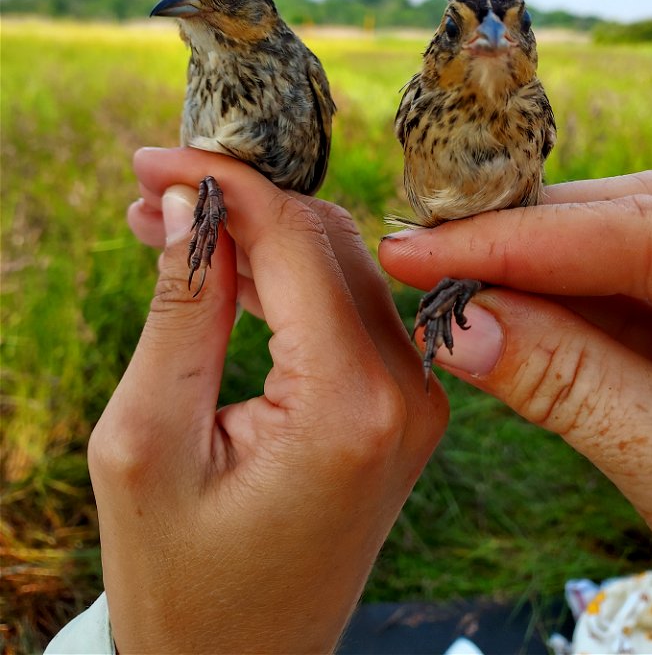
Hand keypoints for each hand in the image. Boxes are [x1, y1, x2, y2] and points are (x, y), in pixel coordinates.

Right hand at [89, 147, 447, 654]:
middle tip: (153, 189)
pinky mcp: (403, 404)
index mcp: (351, 405)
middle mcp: (409, 391)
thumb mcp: (149, 439)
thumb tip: (187, 201)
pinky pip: (349, 308)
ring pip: (342, 265)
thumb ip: (180, 308)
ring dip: (261, 236)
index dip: (224, 186)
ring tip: (171, 223)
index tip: (155, 160)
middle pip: (329, 241)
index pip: (297, 241)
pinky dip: (288, 279)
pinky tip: (226, 268)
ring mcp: (418, 398)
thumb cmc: (178, 574)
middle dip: (241, 202)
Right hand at [379, 171, 651, 650]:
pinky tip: (498, 319)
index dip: (531, 237)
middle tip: (427, 252)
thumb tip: (463, 325)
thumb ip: (581, 391)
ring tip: (449, 284)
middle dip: (527, 237)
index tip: (430, 250)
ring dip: (531, 274)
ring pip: (627, 263)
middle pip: (641, 221)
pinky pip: (626, 315)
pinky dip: (554, 317)